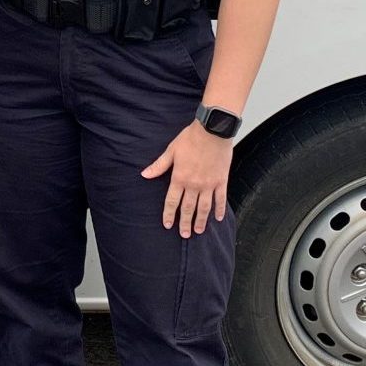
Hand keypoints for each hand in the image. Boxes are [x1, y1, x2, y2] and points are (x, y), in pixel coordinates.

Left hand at [141, 122, 233, 236]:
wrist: (213, 130)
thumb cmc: (191, 138)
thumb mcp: (171, 151)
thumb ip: (159, 166)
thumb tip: (144, 175)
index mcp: (180, 178)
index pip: (172, 201)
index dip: (169, 214)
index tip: (168, 225)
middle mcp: (194, 184)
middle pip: (188, 208)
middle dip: (185, 223)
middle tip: (184, 235)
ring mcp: (209, 184)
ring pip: (204, 207)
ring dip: (201, 220)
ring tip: (199, 231)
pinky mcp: (221, 180)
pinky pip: (220, 199)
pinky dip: (219, 209)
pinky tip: (218, 218)